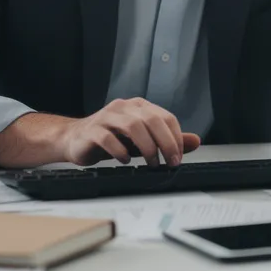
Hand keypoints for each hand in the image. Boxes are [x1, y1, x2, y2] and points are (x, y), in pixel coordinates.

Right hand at [61, 98, 201, 166]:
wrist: (74, 140)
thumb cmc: (111, 139)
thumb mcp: (143, 140)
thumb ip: (167, 139)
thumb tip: (196, 141)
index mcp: (138, 106)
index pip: (165, 117)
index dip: (175, 138)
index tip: (178, 157)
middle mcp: (123, 107)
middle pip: (151, 120)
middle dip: (165, 143)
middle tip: (170, 162)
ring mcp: (106, 117)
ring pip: (132, 126)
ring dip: (147, 148)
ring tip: (151, 164)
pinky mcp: (92, 131)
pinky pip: (109, 139)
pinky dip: (120, 152)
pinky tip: (125, 161)